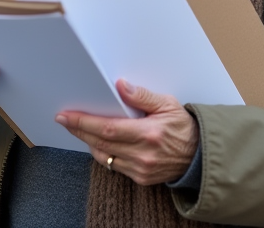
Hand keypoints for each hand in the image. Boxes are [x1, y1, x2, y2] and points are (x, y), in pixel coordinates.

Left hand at [56, 80, 199, 186]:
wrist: (199, 155)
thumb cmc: (183, 127)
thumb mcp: (168, 104)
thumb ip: (142, 96)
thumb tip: (121, 86)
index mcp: (149, 133)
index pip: (108, 128)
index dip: (84, 122)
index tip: (66, 115)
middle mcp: (143, 154)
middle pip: (100, 142)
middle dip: (79, 130)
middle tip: (64, 119)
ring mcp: (141, 169)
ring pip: (104, 156)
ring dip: (88, 142)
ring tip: (79, 128)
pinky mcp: (140, 178)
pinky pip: (114, 165)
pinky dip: (103, 153)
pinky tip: (98, 141)